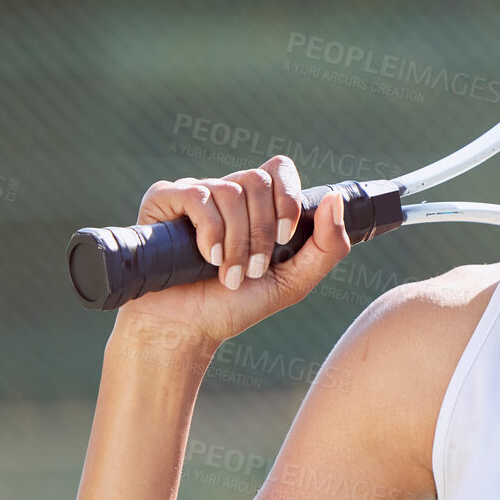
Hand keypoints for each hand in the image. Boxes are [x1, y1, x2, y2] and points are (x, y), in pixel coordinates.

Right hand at [110, 155, 350, 353]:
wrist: (185, 330)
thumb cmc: (235, 306)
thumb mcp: (294, 281)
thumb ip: (327, 246)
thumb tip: (336, 198)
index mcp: (256, 205)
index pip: (279, 169)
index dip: (287, 196)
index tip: (284, 236)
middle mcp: (226, 192)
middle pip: (258, 180)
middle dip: (262, 231)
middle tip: (255, 270)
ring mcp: (194, 194)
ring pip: (231, 191)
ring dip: (237, 242)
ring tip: (229, 275)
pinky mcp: (164, 199)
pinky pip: (198, 196)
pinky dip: (211, 232)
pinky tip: (208, 258)